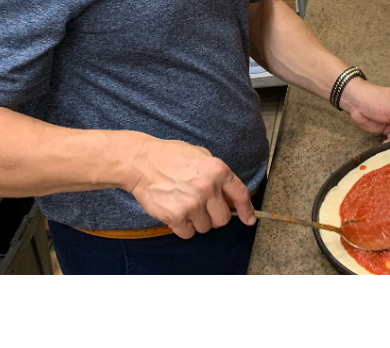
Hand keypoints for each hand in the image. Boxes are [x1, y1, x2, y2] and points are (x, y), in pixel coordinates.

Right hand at [125, 136, 254, 238]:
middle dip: (214, 216)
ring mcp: (192, 203)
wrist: (140, 162)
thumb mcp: (200, 156)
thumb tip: (231, 197)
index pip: (240, 195)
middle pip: (223, 219)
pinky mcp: (176, 216)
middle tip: (202, 207)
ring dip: (197, 221)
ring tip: (184, 205)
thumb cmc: (169, 156)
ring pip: (205, 227)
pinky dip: (183, 227)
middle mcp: (208, 188)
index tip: (249, 220)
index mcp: (218, 170)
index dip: (247, 210)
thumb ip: (218, 175)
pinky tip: (175, 212)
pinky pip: (188, 233)